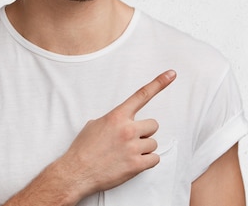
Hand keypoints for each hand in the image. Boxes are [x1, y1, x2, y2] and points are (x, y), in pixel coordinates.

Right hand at [61, 69, 176, 196]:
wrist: (76, 172)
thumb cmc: (83, 149)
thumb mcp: (95, 125)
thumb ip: (113, 120)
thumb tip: (121, 122)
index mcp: (117, 116)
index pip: (142, 95)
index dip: (159, 83)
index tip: (171, 74)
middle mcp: (127, 129)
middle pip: (153, 125)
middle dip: (144, 132)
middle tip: (131, 140)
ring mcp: (132, 147)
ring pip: (153, 143)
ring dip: (144, 149)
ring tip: (127, 154)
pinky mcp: (136, 165)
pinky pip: (154, 159)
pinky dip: (147, 162)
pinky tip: (133, 162)